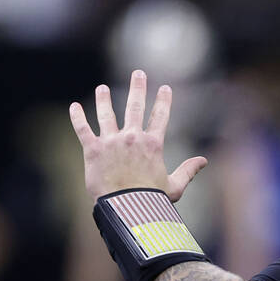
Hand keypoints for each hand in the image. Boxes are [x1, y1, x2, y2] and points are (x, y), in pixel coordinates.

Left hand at [69, 70, 206, 201]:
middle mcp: (132, 138)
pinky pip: (83, 129)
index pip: (160, 116)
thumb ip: (188, 170)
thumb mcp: (175, 186)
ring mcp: (111, 142)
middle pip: (134, 106)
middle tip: (137, 73)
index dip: (163, 101)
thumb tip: (204, 161)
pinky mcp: (92, 150)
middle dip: (137, 88)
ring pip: (106, 114)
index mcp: (152, 144)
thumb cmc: (151, 199)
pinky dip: (77, 117)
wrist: (126, 207)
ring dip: (104, 99)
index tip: (165, 88)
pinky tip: (74, 106)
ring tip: (102, 89)